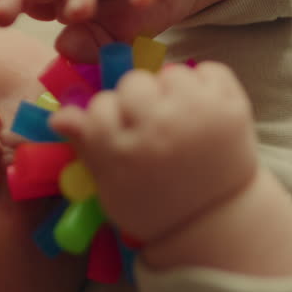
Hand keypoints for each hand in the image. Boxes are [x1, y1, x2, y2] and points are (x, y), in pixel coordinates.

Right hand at [47, 62, 258, 244]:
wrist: (216, 221)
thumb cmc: (155, 206)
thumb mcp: (111, 186)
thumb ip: (87, 147)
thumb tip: (59, 116)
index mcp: (124, 151)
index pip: (100, 107)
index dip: (107, 117)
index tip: (120, 133)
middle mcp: (158, 127)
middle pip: (133, 83)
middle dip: (137, 101)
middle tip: (151, 125)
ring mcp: (198, 114)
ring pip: (170, 73)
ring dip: (171, 91)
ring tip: (179, 119)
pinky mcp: (232, 108)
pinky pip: (209, 70)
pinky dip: (204, 84)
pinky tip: (201, 110)